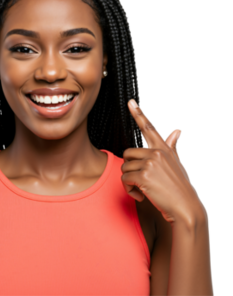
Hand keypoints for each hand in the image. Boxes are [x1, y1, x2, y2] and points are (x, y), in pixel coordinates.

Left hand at [122, 99, 200, 223]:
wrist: (185, 208)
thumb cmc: (179, 187)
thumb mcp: (177, 164)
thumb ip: (172, 147)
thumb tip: (177, 129)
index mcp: (164, 149)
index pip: (149, 129)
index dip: (139, 114)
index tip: (131, 102)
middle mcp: (157, 152)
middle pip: (127, 154)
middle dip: (130, 168)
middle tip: (142, 181)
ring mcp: (151, 163)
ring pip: (124, 168)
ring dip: (130, 182)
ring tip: (144, 189)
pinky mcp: (144, 176)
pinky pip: (124, 180)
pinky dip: (129, 190)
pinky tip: (141, 196)